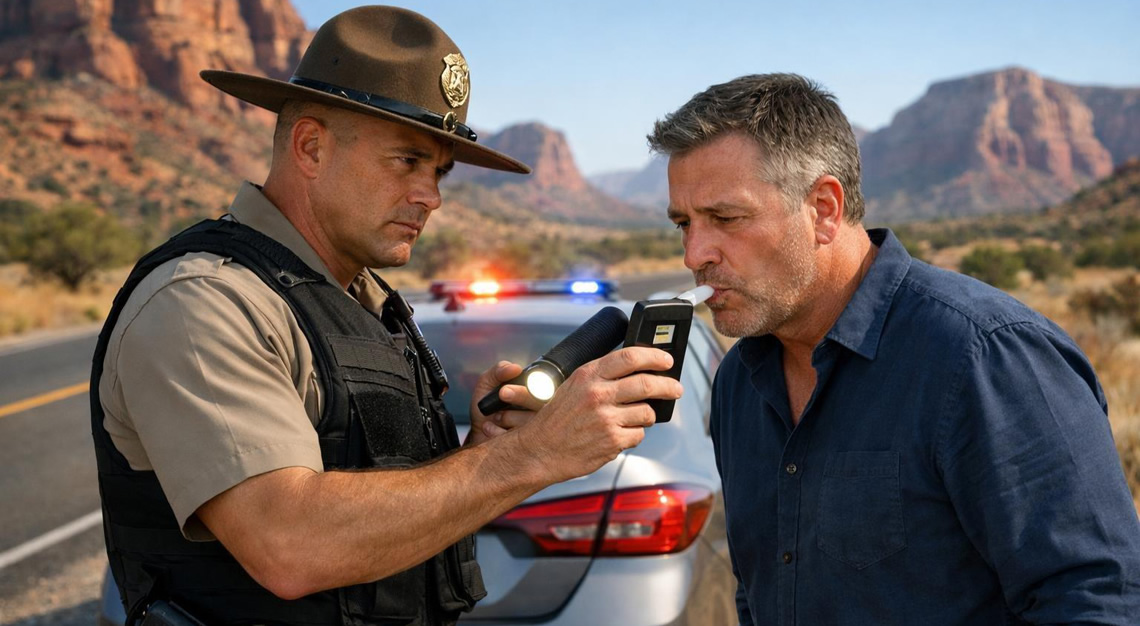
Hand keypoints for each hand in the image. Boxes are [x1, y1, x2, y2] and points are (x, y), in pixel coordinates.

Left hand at [466, 361, 546, 445]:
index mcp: (536, 394)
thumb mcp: (487, 384)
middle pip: (542, 403)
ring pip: (531, 422)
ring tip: (494, 416)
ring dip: (507, 416)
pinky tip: (489, 428)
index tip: (508, 388)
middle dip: (521, 396)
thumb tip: (515, 368)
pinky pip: (520, 440)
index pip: (545, 387)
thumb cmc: (487, 409)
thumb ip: (499, 370)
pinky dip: (498, 432)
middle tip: (503, 393)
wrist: (477, 435)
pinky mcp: (528, 447)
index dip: (530, 386)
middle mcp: (542, 412)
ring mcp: (537, 432)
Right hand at [516, 347, 682, 482]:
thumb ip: (602, 376)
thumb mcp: (574, 386)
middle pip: (647, 383)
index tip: (667, 360)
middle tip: (676, 389)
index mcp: (588, 375)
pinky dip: (633, 435)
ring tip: (634, 418)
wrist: (539, 450)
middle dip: (668, 386)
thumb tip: (639, 371)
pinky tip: (618, 434)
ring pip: (647, 412)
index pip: (630, 357)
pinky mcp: (612, 440)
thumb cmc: (557, 419)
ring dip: (646, 416)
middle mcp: (598, 394)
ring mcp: (606, 418)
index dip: (654, 357)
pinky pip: (639, 435)